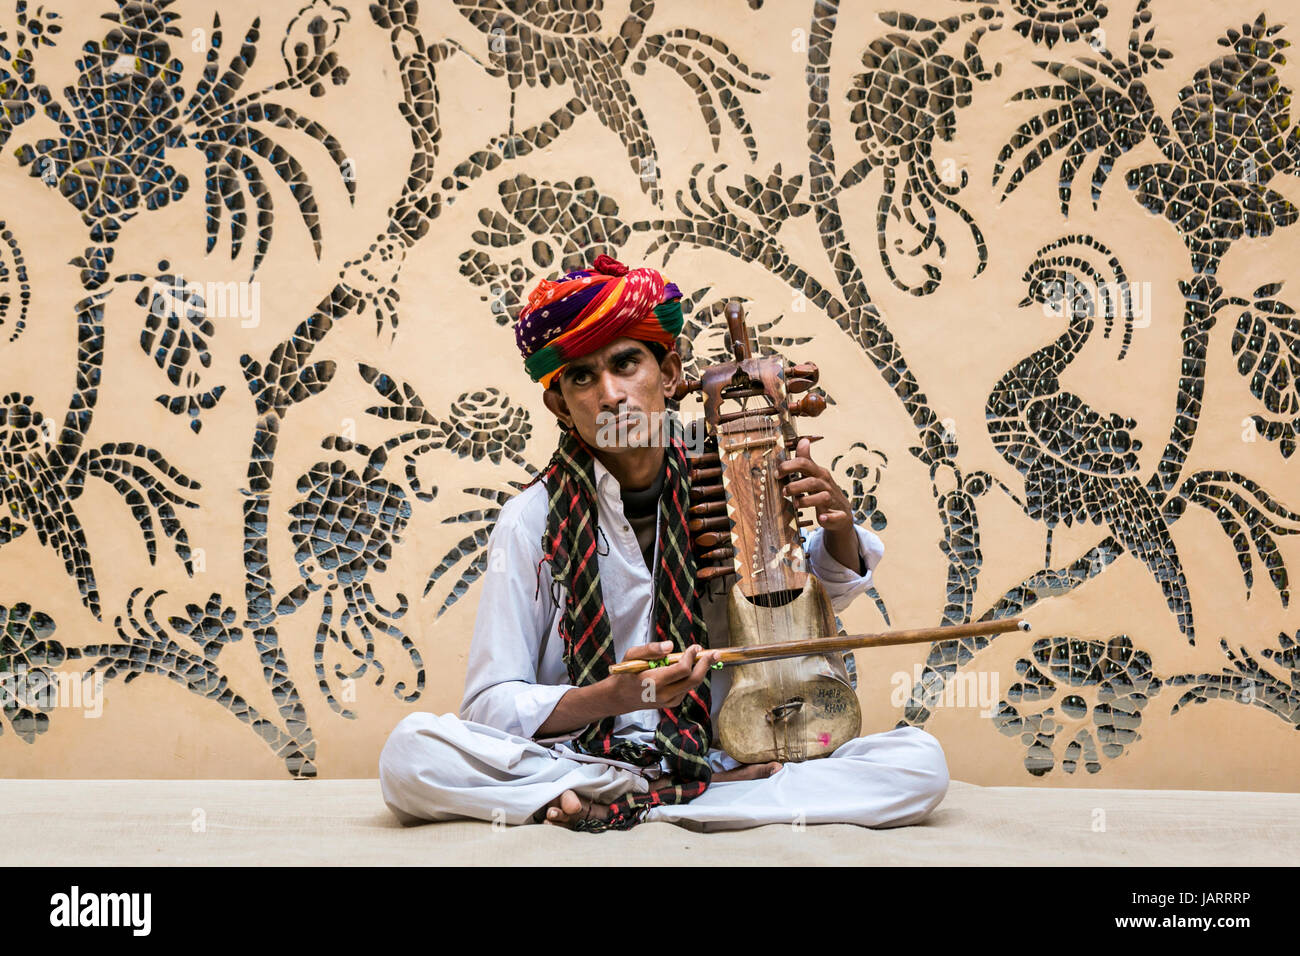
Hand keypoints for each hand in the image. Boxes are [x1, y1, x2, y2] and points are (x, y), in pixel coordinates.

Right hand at [600, 641, 718, 714]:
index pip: (682, 669)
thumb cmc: (626, 673)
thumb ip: (651, 649)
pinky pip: (687, 689)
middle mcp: (664, 694)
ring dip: (700, 670)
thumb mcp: (632, 655)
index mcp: (654, 681)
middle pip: (694, 680)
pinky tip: (687, 669)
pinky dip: (690, 677)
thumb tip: (670, 645)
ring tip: (703, 657)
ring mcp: (669, 701)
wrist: (619, 697)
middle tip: (715, 654)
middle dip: (706, 665)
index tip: (696, 647)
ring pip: (692, 685)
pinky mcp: (671, 703)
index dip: (692, 657)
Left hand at [776, 437, 853, 532]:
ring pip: (822, 497)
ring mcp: (833, 500)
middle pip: (811, 481)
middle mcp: (826, 485)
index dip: (788, 467)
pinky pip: (836, 516)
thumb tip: (803, 440)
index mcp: (818, 474)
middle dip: (795, 486)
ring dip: (806, 501)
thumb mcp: (814, 474)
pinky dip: (829, 517)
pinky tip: (822, 518)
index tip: (777, 474)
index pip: (804, 464)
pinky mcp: (839, 515)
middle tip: (783, 492)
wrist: (841, 512)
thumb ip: (805, 460)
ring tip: (796, 504)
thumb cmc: (823, 491)